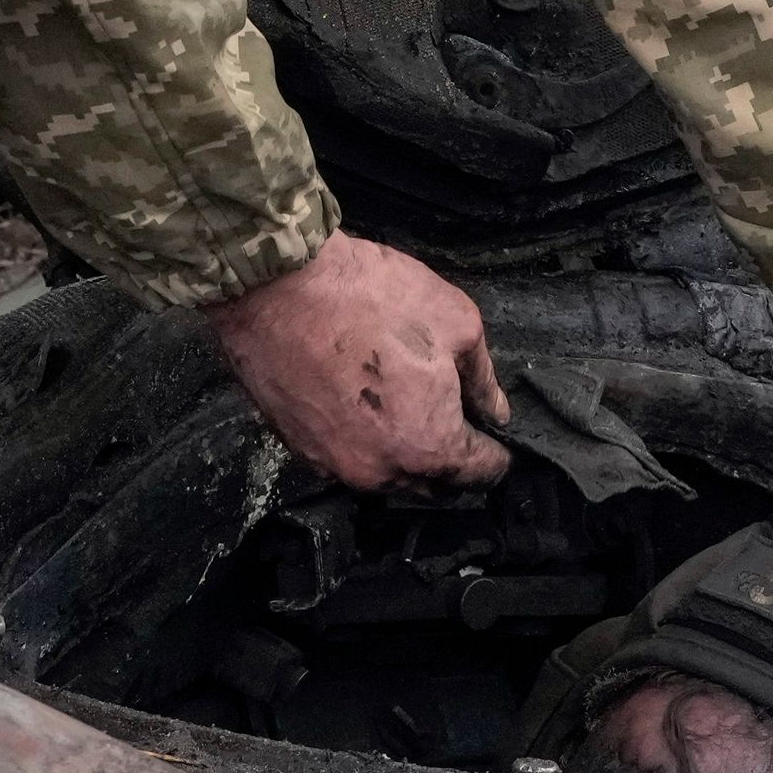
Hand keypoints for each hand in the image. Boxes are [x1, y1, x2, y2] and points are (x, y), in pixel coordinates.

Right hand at [203, 231, 510, 493]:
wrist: (275, 288)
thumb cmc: (370, 297)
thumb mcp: (455, 321)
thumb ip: (483, 378)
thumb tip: (495, 410)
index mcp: (428, 446)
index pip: (480, 473)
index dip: (497, 452)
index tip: (497, 434)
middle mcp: (381, 471)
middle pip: (432, 484)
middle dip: (451, 458)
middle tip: (458, 418)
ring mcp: (334, 465)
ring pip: (387, 474)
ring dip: (405, 452)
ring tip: (408, 405)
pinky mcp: (299, 448)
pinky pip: (347, 457)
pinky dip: (364, 440)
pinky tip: (364, 403)